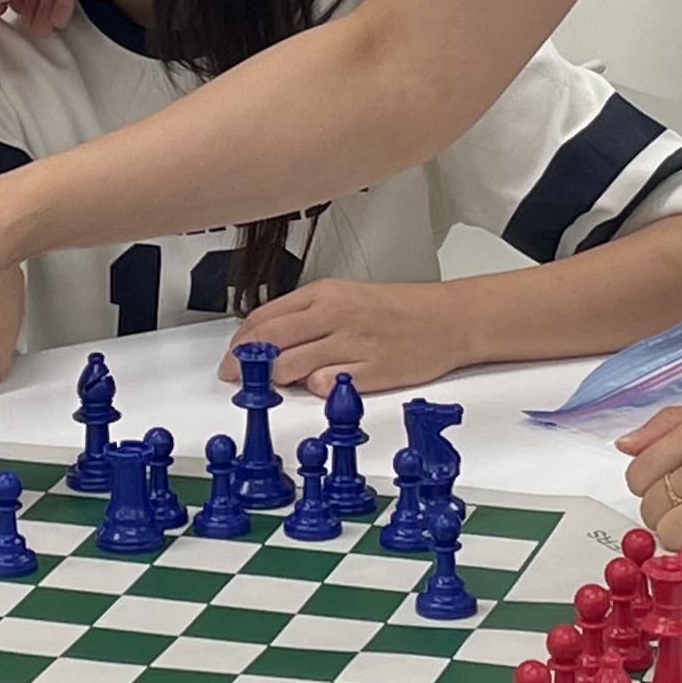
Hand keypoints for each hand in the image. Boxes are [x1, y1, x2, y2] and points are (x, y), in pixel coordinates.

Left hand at [217, 277, 476, 396]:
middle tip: (235, 378)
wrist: (450, 320)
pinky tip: (315, 388)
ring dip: (273, 380)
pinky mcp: (372, 370)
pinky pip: (328, 384)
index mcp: (325, 294)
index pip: (265, 316)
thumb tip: (268, 338)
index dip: (240, 341)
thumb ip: (307, 316)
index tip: (231, 357)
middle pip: (270, 341)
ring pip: (291, 365)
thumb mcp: (347, 297)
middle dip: (243, 364)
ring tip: (269, 387)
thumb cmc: (400, 311)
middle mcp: (335, 315)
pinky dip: (314, 389)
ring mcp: (353, 343)